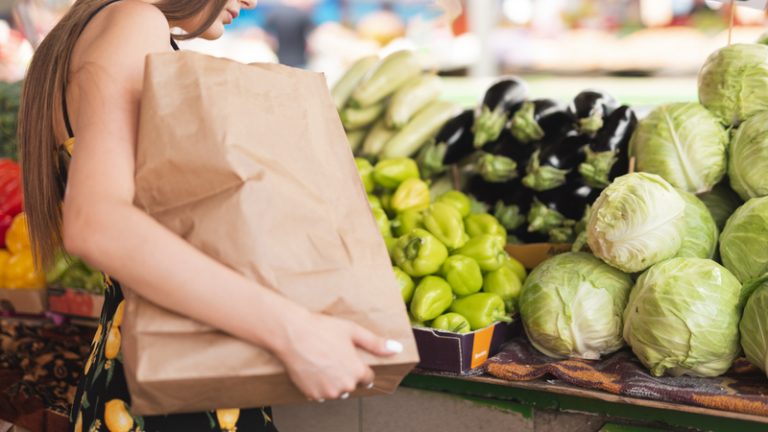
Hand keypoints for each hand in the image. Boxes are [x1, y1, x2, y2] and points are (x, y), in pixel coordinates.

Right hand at [276, 311, 401, 400]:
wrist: (292, 334)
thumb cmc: (322, 329)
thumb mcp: (353, 331)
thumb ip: (376, 344)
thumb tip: (397, 349)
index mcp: (356, 372)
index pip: (367, 378)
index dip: (361, 367)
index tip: (352, 358)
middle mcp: (343, 386)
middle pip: (351, 385)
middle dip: (346, 374)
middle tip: (334, 356)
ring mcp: (326, 392)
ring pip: (336, 390)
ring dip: (333, 381)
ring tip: (323, 362)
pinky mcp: (311, 394)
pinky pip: (320, 394)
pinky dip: (318, 385)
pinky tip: (313, 368)